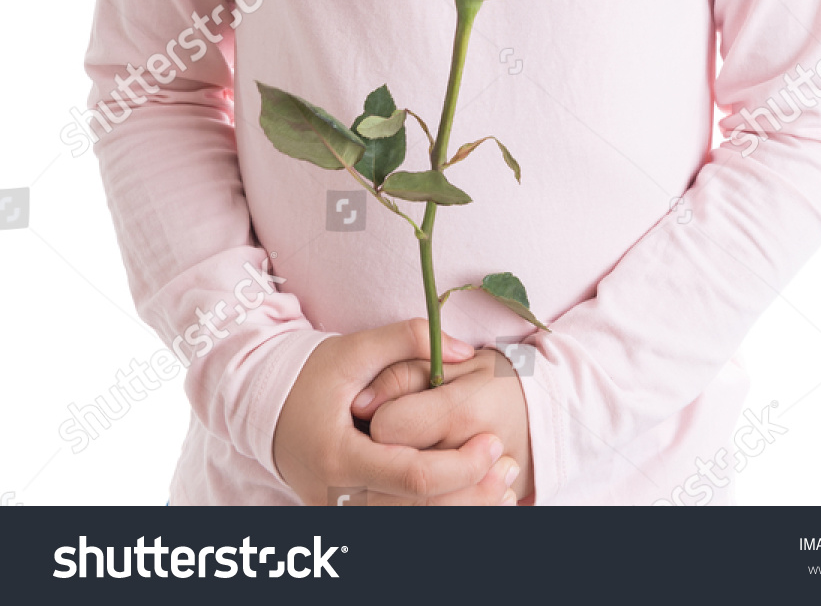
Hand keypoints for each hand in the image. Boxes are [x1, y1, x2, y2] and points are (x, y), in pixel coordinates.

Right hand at [272, 319, 519, 505]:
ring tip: (504, 488)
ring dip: (463, 509)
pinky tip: (473, 499)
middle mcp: (339, 497)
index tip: (494, 443)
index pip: (411, 478)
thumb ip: (406, 339)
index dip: (459, 465)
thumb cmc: (311, 376)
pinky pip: (402, 523)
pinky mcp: (350, 517)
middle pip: (419, 513)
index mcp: (338, 456)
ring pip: (414, 527)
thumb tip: (463, 349)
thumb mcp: (354, 349)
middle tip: (510, 468)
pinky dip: (440, 513)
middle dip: (471, 493)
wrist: (264, 409)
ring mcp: (343, 514)